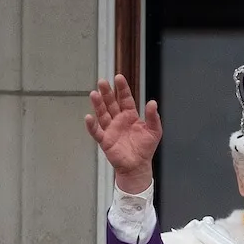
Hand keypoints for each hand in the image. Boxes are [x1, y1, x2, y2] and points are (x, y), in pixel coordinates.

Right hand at [84, 74, 161, 188]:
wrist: (138, 166)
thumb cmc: (146, 148)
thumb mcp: (154, 131)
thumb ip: (153, 117)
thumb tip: (153, 102)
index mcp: (130, 116)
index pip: (125, 99)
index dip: (122, 88)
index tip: (119, 77)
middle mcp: (119, 120)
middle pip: (111, 103)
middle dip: (107, 92)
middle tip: (102, 81)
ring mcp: (111, 129)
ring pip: (102, 114)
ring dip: (98, 104)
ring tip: (94, 94)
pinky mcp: (105, 140)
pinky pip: (96, 131)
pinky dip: (92, 125)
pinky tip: (89, 117)